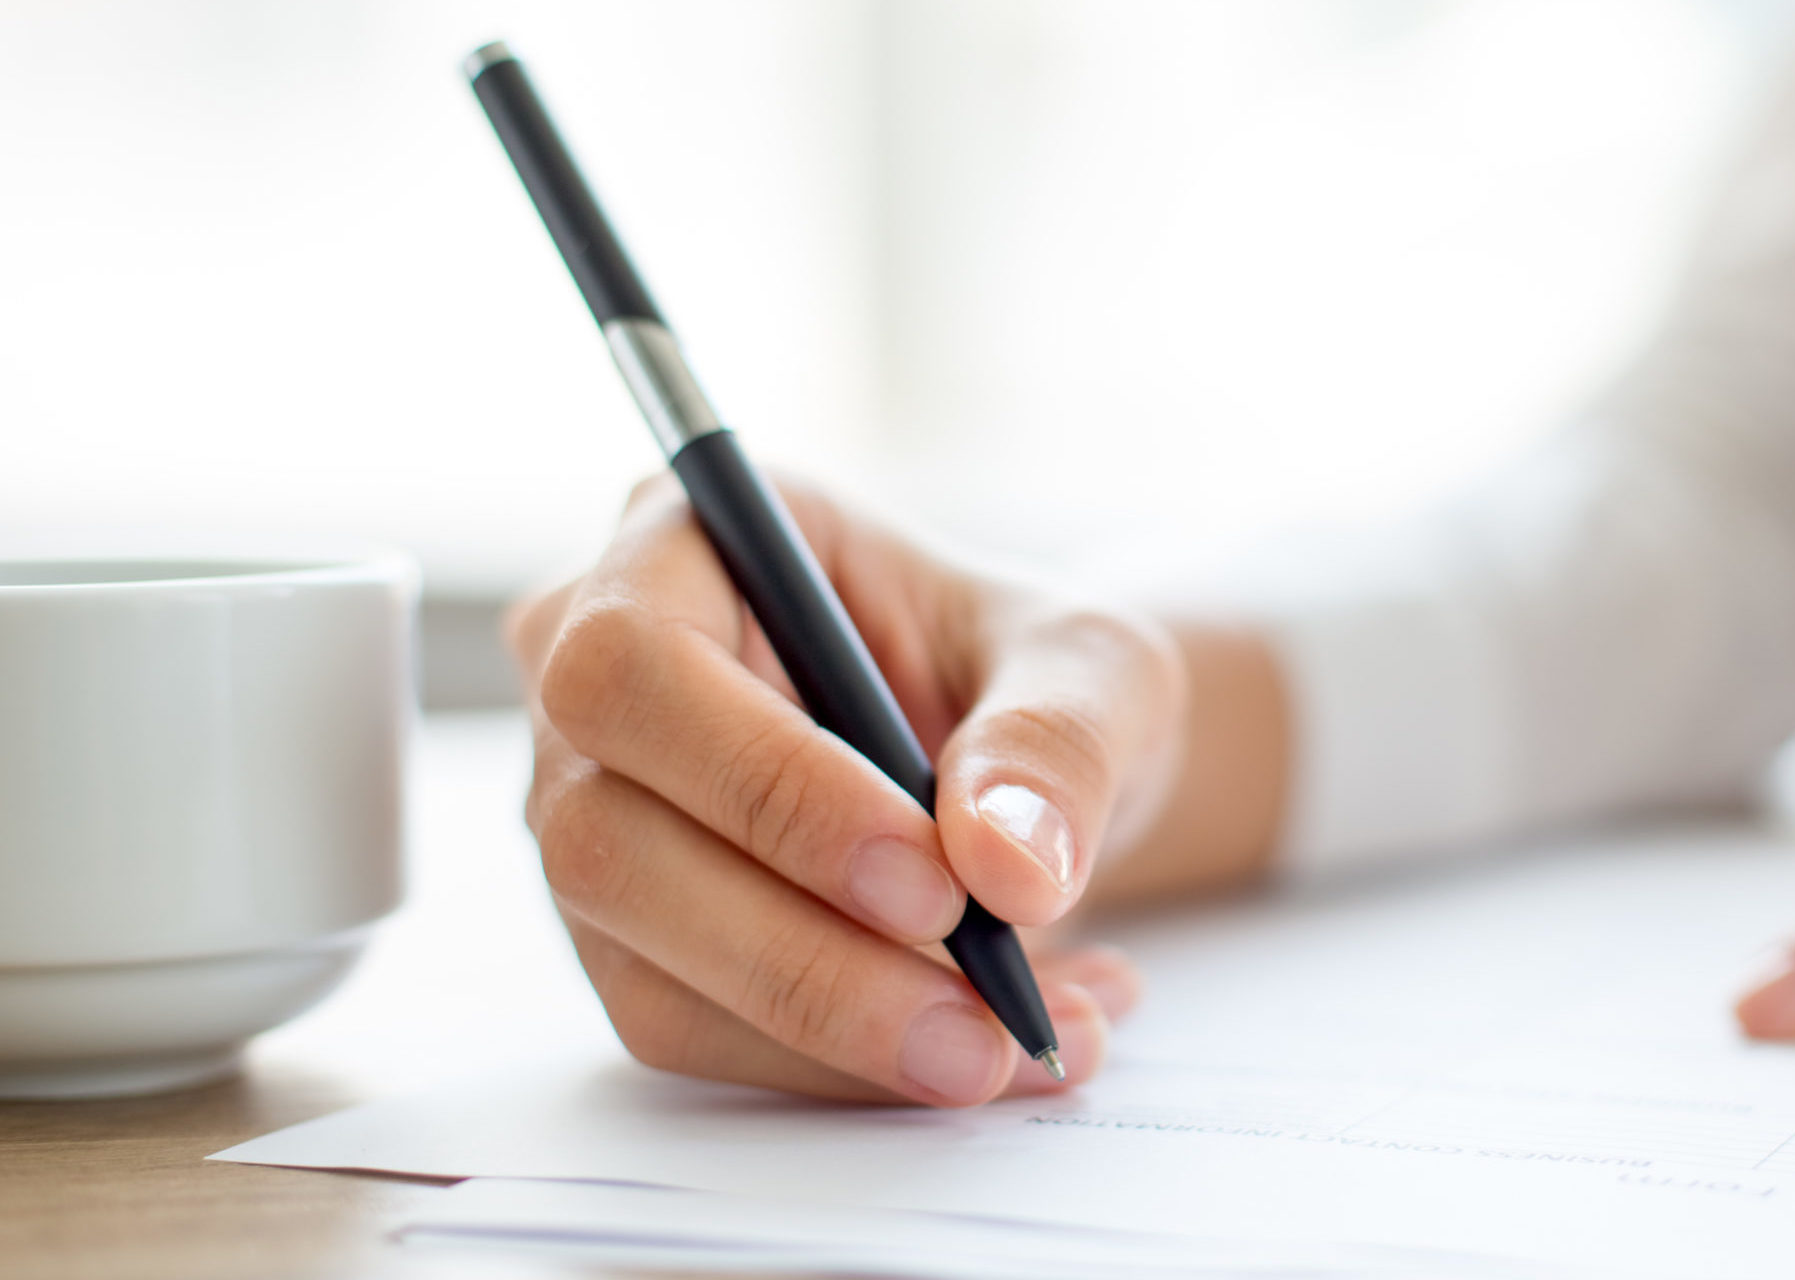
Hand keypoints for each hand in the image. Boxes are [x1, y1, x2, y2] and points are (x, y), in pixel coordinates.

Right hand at [507, 474, 1181, 1103]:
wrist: (1029, 778)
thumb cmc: (1032, 676)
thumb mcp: (1096, 667)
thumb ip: (1058, 739)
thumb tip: (1008, 865)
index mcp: (681, 542)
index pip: (636, 664)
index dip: (767, 786)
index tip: (932, 884)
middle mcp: (590, 680)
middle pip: (608, 840)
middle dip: (806, 955)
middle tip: (982, 1018)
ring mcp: (591, 818)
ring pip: (646, 968)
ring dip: (840, 1037)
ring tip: (1017, 1044)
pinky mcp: (628, 940)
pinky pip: (697, 1037)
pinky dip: (847, 1071)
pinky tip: (986, 1050)